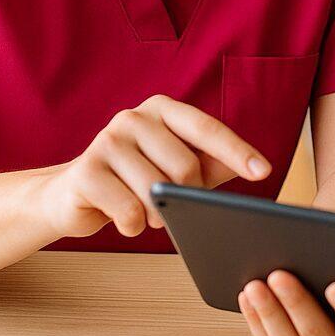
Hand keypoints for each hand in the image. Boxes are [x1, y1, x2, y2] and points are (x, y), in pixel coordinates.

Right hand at [35, 94, 270, 239]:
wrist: (72, 196)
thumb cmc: (134, 180)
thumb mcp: (177, 169)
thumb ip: (213, 164)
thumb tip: (254, 167)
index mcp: (162, 109)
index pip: (207, 129)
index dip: (237, 151)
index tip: (262, 171)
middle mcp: (134, 117)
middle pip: (185, 167)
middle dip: (186, 197)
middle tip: (173, 207)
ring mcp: (107, 140)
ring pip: (157, 191)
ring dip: (159, 215)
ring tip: (147, 213)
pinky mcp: (86, 170)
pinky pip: (130, 210)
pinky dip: (134, 226)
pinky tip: (125, 220)